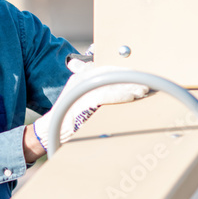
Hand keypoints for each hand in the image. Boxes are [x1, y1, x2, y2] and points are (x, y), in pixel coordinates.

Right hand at [33, 49, 148, 149]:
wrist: (51, 130)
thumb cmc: (69, 115)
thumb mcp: (81, 97)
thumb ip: (96, 90)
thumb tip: (119, 86)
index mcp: (81, 77)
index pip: (107, 68)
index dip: (124, 71)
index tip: (139, 75)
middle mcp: (80, 80)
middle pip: (111, 74)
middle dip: (130, 78)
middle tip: (146, 82)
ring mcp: (81, 90)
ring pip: (110, 84)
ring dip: (129, 87)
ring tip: (143, 91)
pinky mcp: (82, 103)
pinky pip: (105, 96)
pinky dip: (119, 95)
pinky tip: (131, 97)